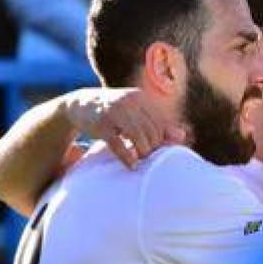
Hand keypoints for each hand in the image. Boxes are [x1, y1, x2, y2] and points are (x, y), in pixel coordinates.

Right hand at [58, 87, 184, 168]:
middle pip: (151, 131)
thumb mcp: (136, 113)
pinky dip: (127, 157)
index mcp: (140, 98)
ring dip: (142, 153)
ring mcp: (114, 112)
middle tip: (147, 157)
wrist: (80, 104)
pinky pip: (118, 144)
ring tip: (141, 160)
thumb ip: (159, 124)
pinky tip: (131, 165)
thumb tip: (182, 136)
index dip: (161, 140)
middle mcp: (128, 102)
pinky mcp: (101, 125)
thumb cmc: (114, 112)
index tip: (156, 150)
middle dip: (152, 147)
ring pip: (138, 137)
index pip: (160, 123)